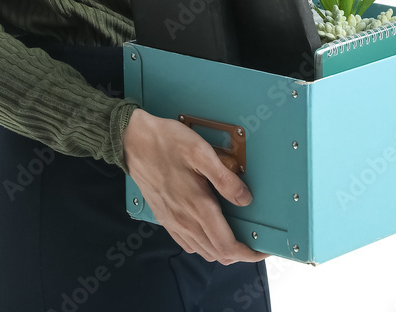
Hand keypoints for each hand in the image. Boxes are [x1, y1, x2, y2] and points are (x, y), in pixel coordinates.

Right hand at [122, 108, 269, 264]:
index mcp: (197, 206)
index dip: (249, 253)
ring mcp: (172, 222)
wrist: (133, 141)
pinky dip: (204, 245)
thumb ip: (225, 178)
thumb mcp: (200, 152)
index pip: (228, 247)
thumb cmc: (166, 142)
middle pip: (218, 254)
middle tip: (253, 240)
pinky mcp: (164, 218)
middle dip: (240, 253)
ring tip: (235, 234)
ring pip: (203, 252)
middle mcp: (184, 220)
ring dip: (221, 250)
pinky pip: (187, 244)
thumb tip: (245, 199)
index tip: (262, 249)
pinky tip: (209, 230)